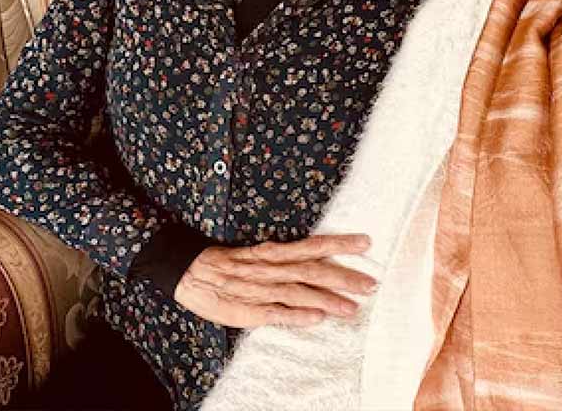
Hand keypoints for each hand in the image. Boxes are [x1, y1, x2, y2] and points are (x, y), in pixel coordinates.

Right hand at [173, 233, 374, 328]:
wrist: (191, 273)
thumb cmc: (228, 265)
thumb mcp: (259, 256)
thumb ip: (285, 261)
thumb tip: (316, 261)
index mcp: (274, 253)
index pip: (313, 245)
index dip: (340, 243)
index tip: (366, 241)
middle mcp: (272, 268)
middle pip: (313, 269)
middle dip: (344, 276)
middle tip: (370, 283)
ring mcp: (262, 289)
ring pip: (300, 291)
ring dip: (328, 299)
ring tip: (352, 307)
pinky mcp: (251, 310)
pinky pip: (277, 312)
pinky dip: (297, 315)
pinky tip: (317, 318)